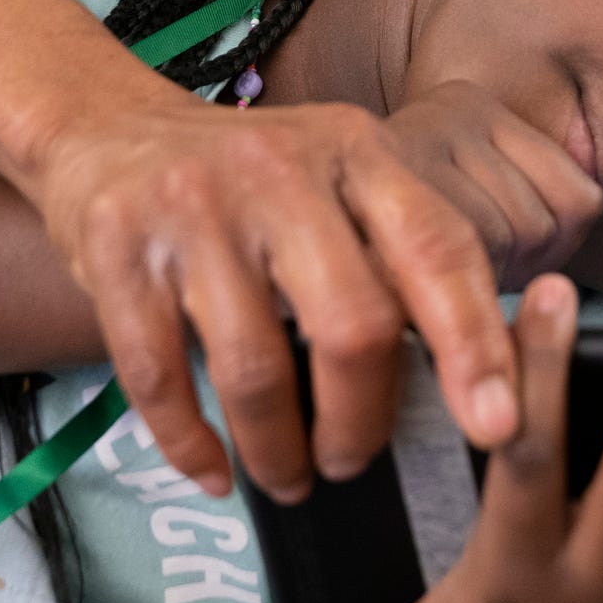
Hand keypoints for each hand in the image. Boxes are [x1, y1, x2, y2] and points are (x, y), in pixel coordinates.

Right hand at [29, 84, 600, 507]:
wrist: (105, 126)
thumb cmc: (249, 184)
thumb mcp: (335, 182)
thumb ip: (397, 256)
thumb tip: (474, 381)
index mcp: (354, 150)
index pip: (437, 247)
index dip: (475, 342)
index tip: (498, 424)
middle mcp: (279, 168)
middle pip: (353, 323)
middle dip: (361, 420)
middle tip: (353, 462)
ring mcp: (194, 206)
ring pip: (255, 365)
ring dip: (278, 448)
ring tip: (289, 476)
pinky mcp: (118, 247)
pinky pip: (160, 376)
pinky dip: (191, 443)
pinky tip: (213, 470)